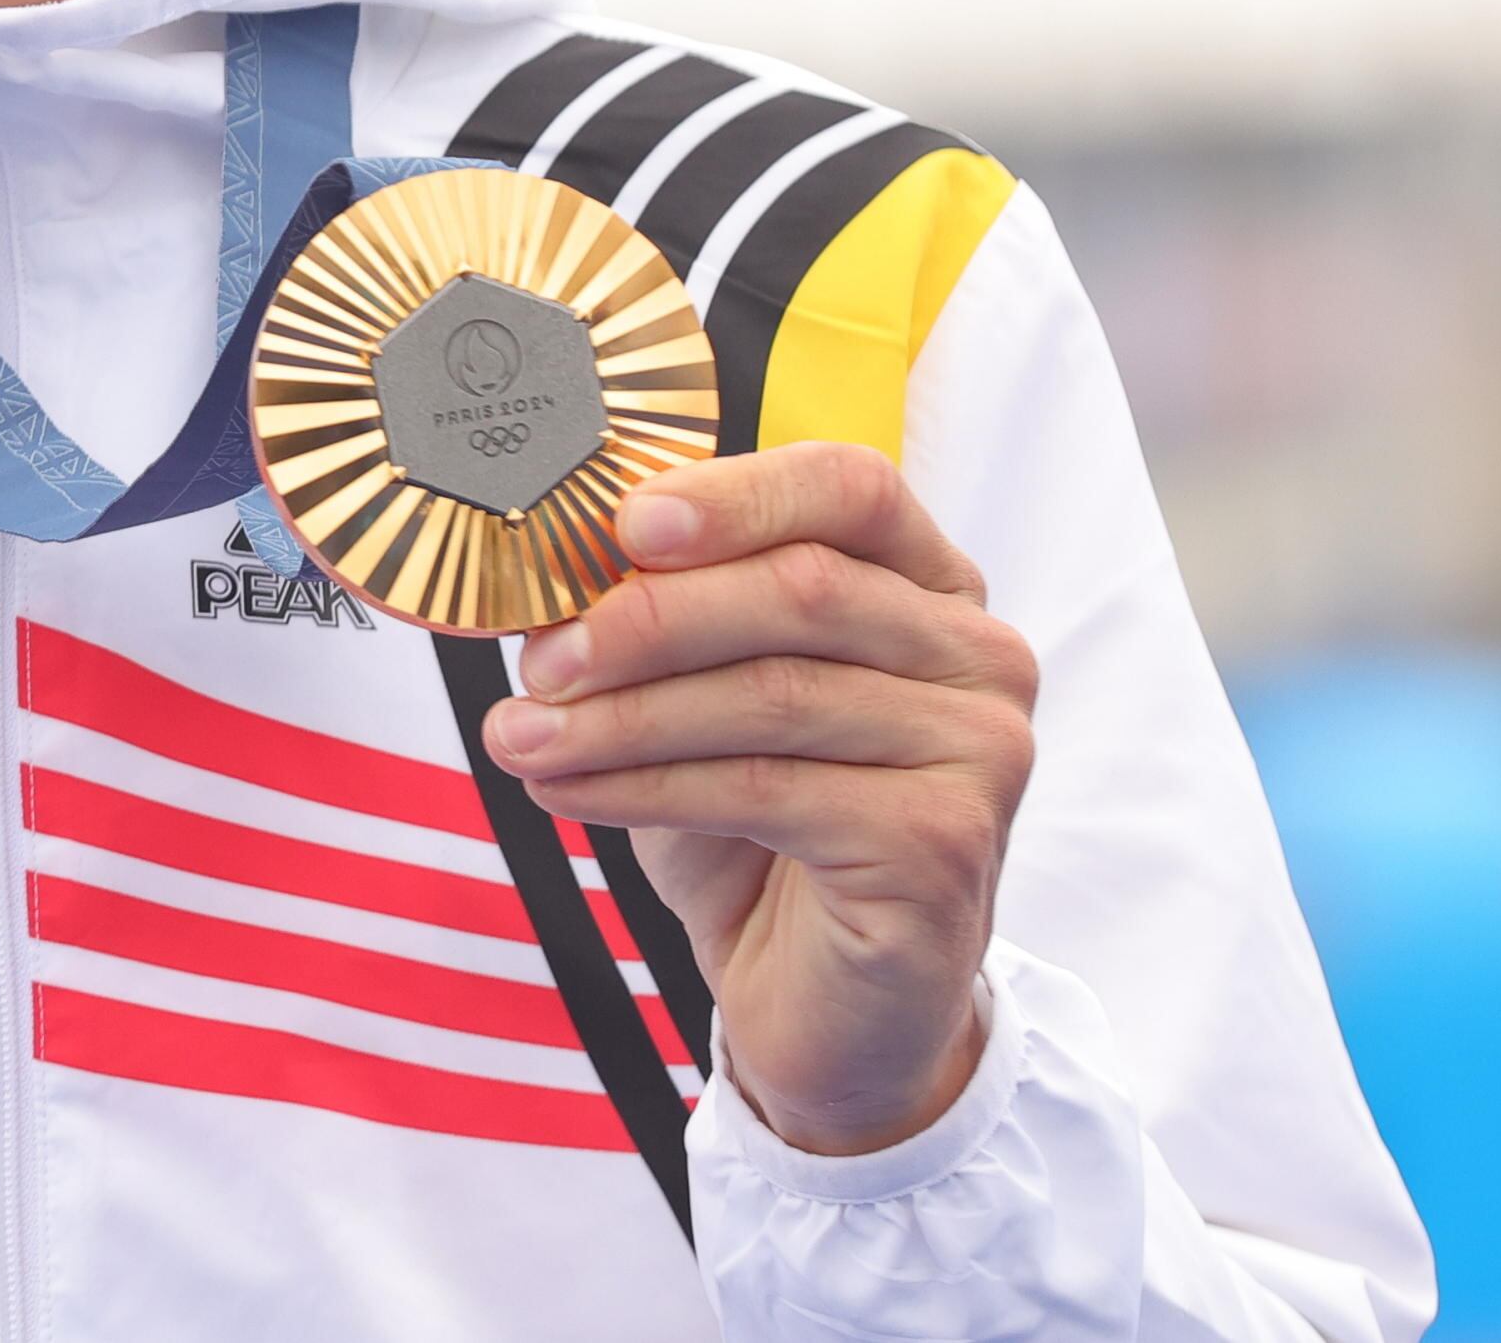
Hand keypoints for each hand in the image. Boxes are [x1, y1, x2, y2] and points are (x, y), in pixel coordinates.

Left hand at [479, 440, 1037, 1155]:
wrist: (830, 1011)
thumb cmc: (766, 836)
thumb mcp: (712, 703)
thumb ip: (673, 621)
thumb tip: (553, 570)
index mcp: (932, 586)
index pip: (850, 488)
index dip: (735, 495)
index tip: (623, 523)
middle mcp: (979, 656)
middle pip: (803, 589)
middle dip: (647, 618)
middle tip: (539, 658)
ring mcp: (979, 751)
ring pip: (774, 693)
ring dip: (624, 713)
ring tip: (521, 735)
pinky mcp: (943, 843)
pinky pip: (768, 789)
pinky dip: (647, 785)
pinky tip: (569, 791)